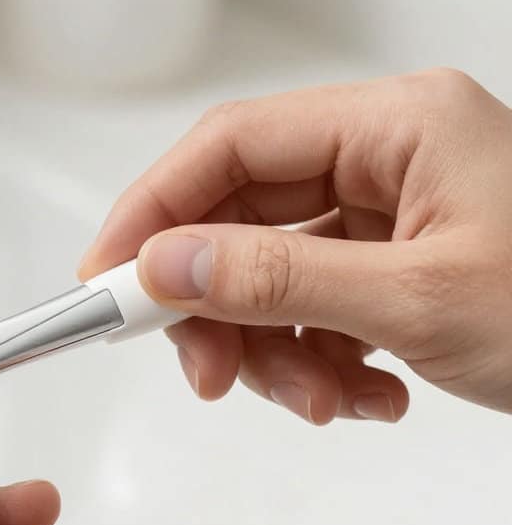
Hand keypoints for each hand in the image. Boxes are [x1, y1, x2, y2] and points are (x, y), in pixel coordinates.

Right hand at [79, 68, 511, 419]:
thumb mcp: (420, 301)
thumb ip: (279, 280)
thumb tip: (166, 267)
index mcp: (398, 124)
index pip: (231, 146)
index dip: (153, 211)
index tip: (105, 280)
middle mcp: (388, 157)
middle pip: (242, 218)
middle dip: (219, 307)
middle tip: (204, 372)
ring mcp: (393, 213)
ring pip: (271, 275)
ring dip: (274, 351)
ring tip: (320, 400)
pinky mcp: (398, 266)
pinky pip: (314, 309)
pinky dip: (318, 362)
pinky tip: (363, 396)